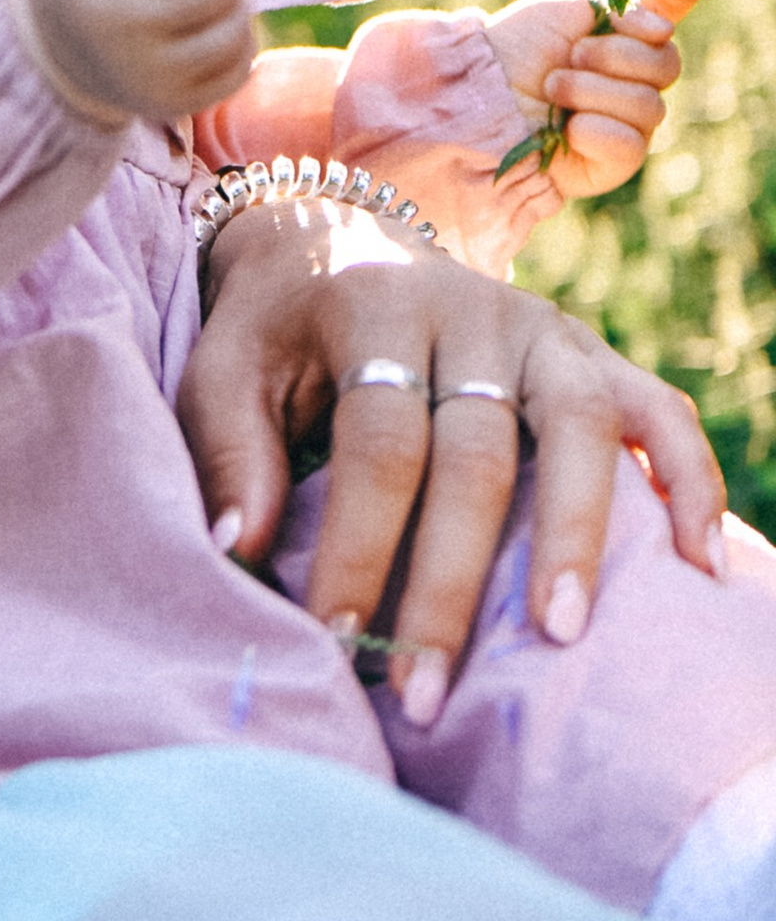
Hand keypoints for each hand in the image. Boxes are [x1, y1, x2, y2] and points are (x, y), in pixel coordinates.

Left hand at [178, 190, 726, 678]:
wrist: (333, 232)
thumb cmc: (274, 330)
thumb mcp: (223, 367)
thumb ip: (231, 449)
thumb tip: (241, 548)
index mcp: (372, 308)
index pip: (380, 442)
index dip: (362, 544)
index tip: (340, 638)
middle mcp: (467, 310)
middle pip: (478, 453)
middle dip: (450, 583)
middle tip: (425, 689)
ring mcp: (539, 327)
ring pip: (579, 426)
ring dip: (575, 534)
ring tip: (561, 635)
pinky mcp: (588, 349)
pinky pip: (658, 409)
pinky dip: (689, 481)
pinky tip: (698, 565)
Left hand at [482, 0, 703, 213]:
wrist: (478, 97)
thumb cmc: (516, 51)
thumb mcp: (566, 13)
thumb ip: (625, 0)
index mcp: (624, 42)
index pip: (666, 21)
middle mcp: (634, 82)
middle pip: (667, 65)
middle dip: (615, 54)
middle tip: (571, 55)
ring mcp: (628, 124)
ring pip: (649, 106)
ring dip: (591, 91)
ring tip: (553, 90)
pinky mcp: (615, 162)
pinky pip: (631, 143)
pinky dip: (595, 129)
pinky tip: (568, 128)